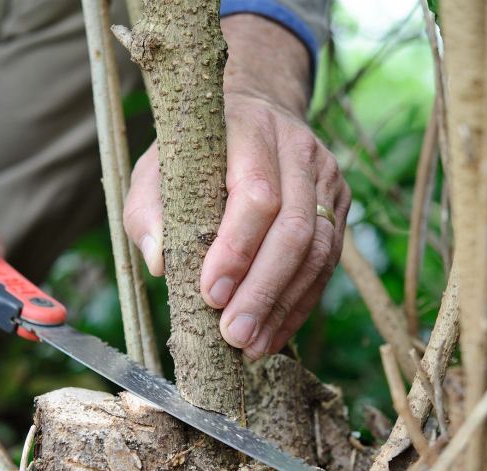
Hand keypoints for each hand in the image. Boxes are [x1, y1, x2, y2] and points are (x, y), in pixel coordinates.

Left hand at [123, 16, 349, 359]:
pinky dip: (300, 305)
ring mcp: (326, 177)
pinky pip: (327, 263)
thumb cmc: (195, 149)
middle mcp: (298, 149)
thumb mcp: (156, 165)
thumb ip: (147, 209)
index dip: (237, 249)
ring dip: (285, 306)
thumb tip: (159, 263)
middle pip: (294, 229)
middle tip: (234, 335)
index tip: (211, 294)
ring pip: (319, 251)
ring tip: (252, 346)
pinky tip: (274, 335)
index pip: (257, 194)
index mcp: (250, 130)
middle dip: (264, 290)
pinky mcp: (339, 203)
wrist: (256, 108)